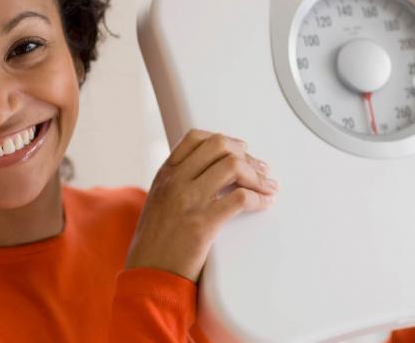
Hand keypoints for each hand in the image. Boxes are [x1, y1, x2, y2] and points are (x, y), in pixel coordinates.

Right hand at [125, 129, 278, 281]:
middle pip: (219, 145)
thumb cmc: (154, 247)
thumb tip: (209, 175)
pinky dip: (258, 199)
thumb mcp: (158, 204)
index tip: (241, 151)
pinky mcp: (203, 224)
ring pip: (232, 166)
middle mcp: (175, 182)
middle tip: (260, 168)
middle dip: (245, 155)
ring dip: (257, 175)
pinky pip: (239, 198)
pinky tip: (264, 204)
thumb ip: (177, 186)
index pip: (196, 138)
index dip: (225, 141)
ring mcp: (188, 200)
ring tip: (267, 187)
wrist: (147, 277)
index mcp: (165, 175)